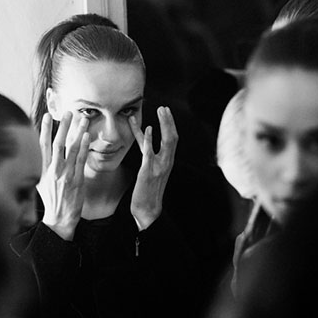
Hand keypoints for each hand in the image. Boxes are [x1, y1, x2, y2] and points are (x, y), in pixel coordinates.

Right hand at [38, 111, 89, 240]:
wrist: (59, 218)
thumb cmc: (51, 199)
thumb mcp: (40, 181)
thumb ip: (41, 165)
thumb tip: (40, 149)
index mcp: (42, 170)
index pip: (42, 145)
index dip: (45, 129)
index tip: (47, 116)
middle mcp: (53, 171)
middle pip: (58, 144)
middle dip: (63, 126)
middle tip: (68, 112)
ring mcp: (65, 175)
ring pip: (72, 149)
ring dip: (77, 132)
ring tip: (83, 120)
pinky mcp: (77, 180)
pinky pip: (81, 160)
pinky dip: (84, 147)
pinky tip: (86, 136)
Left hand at [128, 106, 177, 229]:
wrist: (147, 210)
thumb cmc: (147, 190)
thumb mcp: (149, 169)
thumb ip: (148, 153)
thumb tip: (145, 139)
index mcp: (167, 161)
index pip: (171, 139)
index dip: (168, 124)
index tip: (164, 111)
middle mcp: (166, 162)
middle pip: (172, 137)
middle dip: (169, 121)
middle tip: (164, 107)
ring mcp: (159, 167)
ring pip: (166, 141)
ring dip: (164, 124)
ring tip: (160, 111)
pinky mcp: (148, 171)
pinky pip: (150, 152)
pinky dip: (150, 139)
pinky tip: (149, 128)